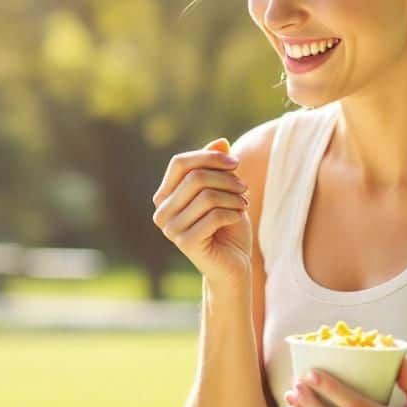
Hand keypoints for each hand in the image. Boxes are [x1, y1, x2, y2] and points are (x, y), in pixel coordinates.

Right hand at [151, 137, 251, 288]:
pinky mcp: (185, 243)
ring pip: (207, 196)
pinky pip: (214, 216)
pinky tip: (239, 217)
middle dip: (226, 178)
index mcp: (165, 196)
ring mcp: (170, 229)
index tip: (236, 163)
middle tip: (244, 187)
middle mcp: (161, 211)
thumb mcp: (224, 191)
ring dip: (233, 196)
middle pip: (195, 177)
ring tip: (244, 203)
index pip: (180, 163)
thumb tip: (220, 141)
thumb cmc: (227, 226)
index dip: (208, 157)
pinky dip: (233, 212)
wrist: (233, 265)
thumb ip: (217, 167)